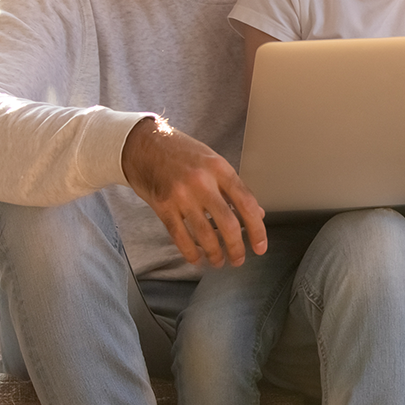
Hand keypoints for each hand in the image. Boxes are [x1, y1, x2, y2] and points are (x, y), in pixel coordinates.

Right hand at [120, 117, 266, 267]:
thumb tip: (256, 213)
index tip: (260, 246)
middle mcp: (202, 181)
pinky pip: (180, 236)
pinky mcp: (162, 206)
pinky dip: (191, 252)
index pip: (247, 203)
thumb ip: (233, 188)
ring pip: (204, 234)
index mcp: (219, 168)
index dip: (257, 229)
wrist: (143, 143)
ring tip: (219, 261)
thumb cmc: (180, 151)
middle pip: (228, 224)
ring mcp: (181, 194)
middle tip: (239, 259)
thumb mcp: (213, 161)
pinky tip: (197, 259)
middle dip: (236, 248)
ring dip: (215, 254)